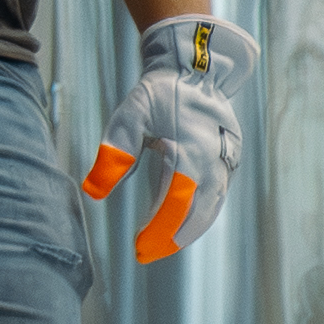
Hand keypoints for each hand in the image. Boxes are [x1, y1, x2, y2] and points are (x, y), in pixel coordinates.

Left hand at [83, 10, 252, 263]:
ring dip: (189, 230)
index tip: (138, 247)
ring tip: (164, 245)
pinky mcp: (230, 161)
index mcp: (189, 150)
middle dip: (174, 239)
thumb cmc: (159, 93)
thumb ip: (113, 154)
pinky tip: (183, 223)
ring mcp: (227, 162)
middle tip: (148, 254)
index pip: (176, 203)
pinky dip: (201, 214)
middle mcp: (214, 161)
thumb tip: (93, 192)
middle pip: (199, 214)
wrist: (195, 69)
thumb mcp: (129, 117)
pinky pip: (217, 196)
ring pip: (212, 208)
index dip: (159, 230)